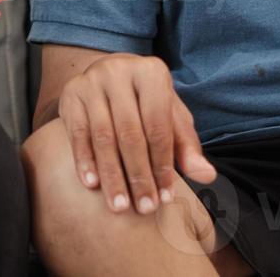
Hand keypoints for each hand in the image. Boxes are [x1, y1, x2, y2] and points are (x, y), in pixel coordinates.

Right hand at [57, 54, 215, 214]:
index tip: (165, 198)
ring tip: (119, 205)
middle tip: (144, 207)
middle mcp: (119, 71)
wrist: (109, 73)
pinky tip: (91, 185)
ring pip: (102, 136)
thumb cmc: (147, 102)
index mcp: (152, 73)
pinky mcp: (71, 94)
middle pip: (130, 133)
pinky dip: (84, 160)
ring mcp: (92, 81)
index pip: (158, 126)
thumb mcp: (171, 117)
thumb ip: (187, 146)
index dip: (163, 165)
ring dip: (112, 175)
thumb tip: (207, 176)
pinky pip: (77, 133)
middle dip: (138, 175)